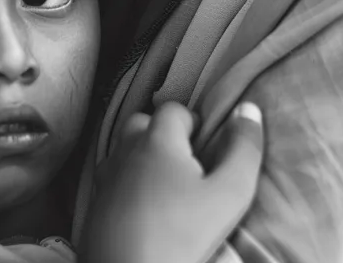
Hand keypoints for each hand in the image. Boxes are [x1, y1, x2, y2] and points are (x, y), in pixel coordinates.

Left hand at [80, 100, 263, 262]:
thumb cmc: (181, 234)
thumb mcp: (228, 195)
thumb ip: (243, 150)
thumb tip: (249, 108)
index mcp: (157, 140)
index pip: (173, 110)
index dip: (193, 122)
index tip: (206, 147)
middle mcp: (125, 151)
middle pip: (142, 125)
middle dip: (163, 135)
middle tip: (186, 165)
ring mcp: (105, 178)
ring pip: (123, 152)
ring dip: (142, 159)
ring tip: (166, 186)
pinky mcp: (94, 205)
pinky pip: (111, 181)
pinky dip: (127, 184)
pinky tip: (143, 209)